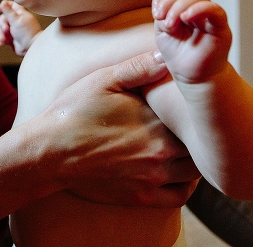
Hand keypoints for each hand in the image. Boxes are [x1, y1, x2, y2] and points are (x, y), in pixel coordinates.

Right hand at [0, 0, 41, 55]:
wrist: (30, 48)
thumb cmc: (26, 32)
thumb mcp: (16, 20)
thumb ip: (8, 11)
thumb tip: (3, 1)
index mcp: (20, 14)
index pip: (11, 6)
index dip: (4, 5)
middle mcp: (16, 22)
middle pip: (3, 18)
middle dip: (2, 23)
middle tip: (6, 29)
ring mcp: (13, 31)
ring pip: (1, 29)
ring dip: (0, 33)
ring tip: (3, 39)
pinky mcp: (10, 40)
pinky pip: (1, 37)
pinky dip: (1, 40)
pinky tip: (2, 43)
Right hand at [40, 50, 200, 207]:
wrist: (50, 151)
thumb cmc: (74, 111)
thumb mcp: (104, 80)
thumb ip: (139, 67)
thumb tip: (168, 56)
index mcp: (155, 123)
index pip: (196, 118)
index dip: (200, 109)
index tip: (197, 101)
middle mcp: (160, 153)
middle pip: (201, 147)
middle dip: (201, 134)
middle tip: (198, 123)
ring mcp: (151, 178)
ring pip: (195, 173)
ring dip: (196, 159)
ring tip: (189, 145)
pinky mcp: (141, 197)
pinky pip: (179, 196)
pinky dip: (186, 186)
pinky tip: (179, 171)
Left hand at [152, 0, 231, 84]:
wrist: (193, 76)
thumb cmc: (179, 55)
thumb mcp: (163, 33)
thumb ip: (162, 17)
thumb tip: (164, 7)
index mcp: (182, 10)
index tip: (156, 14)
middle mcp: (197, 10)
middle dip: (170, 4)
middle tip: (164, 22)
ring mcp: (209, 17)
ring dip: (180, 8)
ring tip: (172, 25)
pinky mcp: (220, 26)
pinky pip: (214, 9)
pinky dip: (199, 9)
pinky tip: (187, 17)